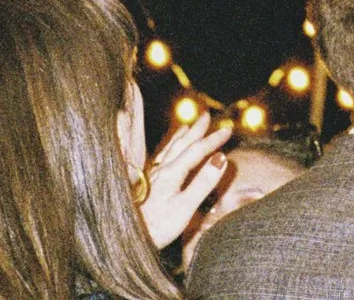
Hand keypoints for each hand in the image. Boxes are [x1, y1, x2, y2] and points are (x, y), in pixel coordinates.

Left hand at [138, 113, 233, 249]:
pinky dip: (167, 148)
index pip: (196, 151)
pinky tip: (166, 150)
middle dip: (196, 130)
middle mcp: (161, 170)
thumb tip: (220, 159)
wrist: (125, 237)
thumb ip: (203, 183)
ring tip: (188, 125)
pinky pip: (160, 157)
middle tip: (207, 116)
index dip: (213, 140)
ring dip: (181, 136)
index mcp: (172, 173)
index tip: (227, 130)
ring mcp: (152, 176)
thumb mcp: (185, 207)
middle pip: (182, 144)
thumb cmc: (157, 226)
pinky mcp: (146, 184)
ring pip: (169, 149)